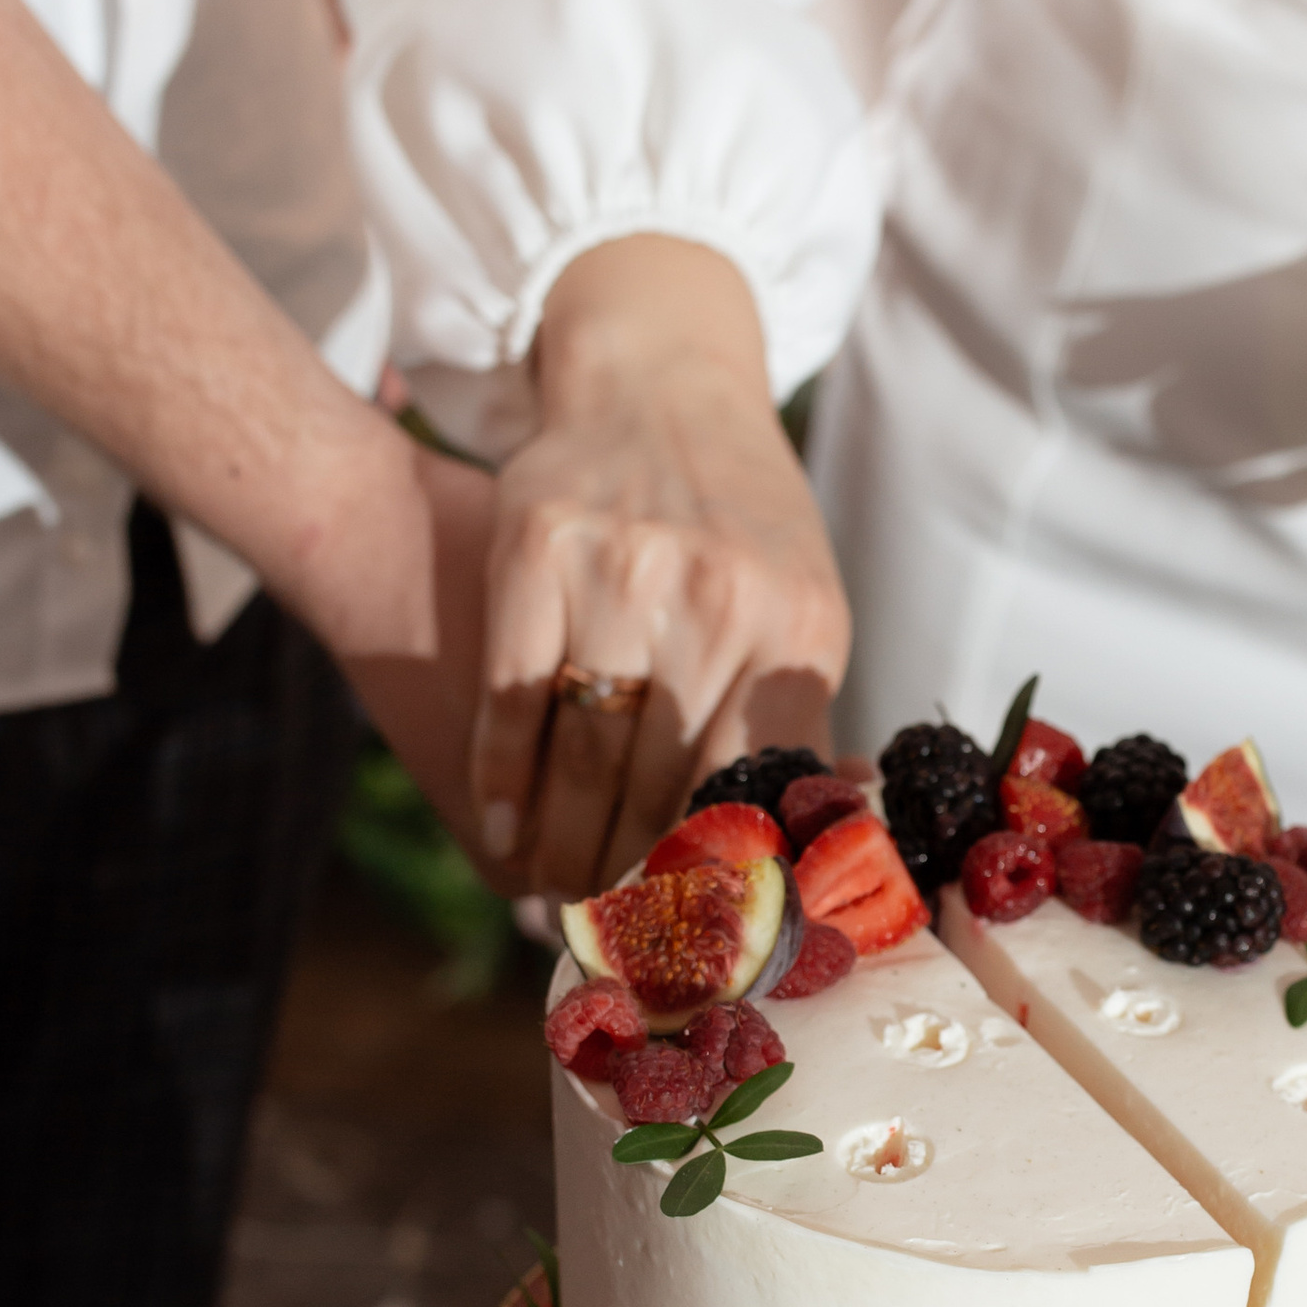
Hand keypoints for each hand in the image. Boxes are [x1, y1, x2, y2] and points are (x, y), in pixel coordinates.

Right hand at [473, 236, 850, 897]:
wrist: (659, 376)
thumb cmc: (738, 515)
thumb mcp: (799, 600)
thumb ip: (792, 712)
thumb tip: (804, 841)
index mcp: (796, 628)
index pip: (748, 788)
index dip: (712, 872)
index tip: (689, 930)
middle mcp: (714, 598)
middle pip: (658, 784)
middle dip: (629, 873)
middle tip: (612, 925)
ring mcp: (620, 572)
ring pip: (581, 755)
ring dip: (562, 843)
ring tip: (558, 889)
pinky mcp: (535, 550)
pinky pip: (512, 697)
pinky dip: (502, 778)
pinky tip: (503, 828)